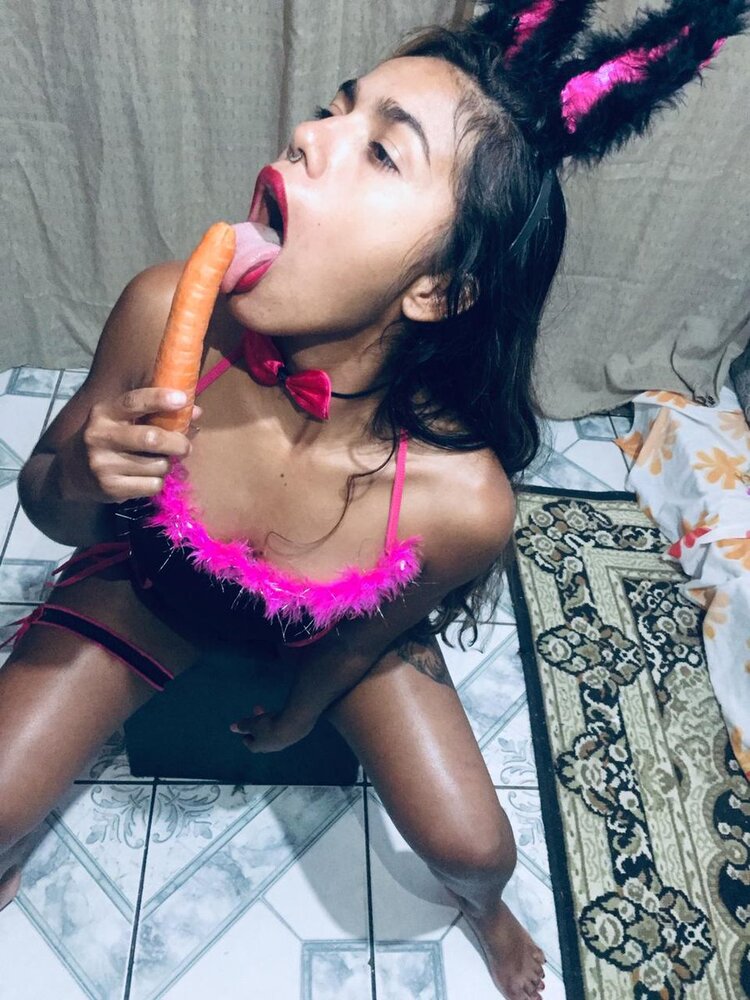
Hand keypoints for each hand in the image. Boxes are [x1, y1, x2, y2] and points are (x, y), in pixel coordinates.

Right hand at [56, 387, 201, 503]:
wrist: (70, 472)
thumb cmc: (107, 439)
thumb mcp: (122, 420)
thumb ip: (156, 413)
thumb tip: (195, 411)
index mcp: (104, 413)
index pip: (133, 402)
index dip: (159, 399)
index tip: (182, 399)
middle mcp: (100, 436)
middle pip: (151, 439)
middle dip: (177, 443)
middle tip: (185, 447)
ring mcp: (103, 464)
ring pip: (157, 465)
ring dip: (166, 465)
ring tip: (158, 463)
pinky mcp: (110, 488)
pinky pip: (152, 485)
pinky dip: (157, 481)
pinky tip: (146, 477)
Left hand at [229, 704, 315, 753]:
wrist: (293, 725)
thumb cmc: (269, 725)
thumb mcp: (253, 724)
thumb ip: (243, 725)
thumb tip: (232, 727)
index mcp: (258, 747)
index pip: (249, 743)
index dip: (246, 736)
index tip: (245, 731)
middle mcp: (270, 747)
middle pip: (261, 738)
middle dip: (257, 726)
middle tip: (255, 716)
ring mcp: (282, 742)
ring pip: (272, 734)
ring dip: (268, 724)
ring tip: (268, 714)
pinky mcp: (292, 736)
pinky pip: (282, 730)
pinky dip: (278, 723)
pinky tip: (280, 716)